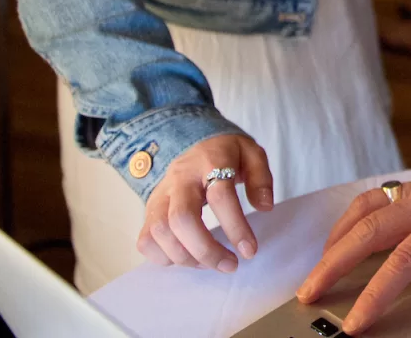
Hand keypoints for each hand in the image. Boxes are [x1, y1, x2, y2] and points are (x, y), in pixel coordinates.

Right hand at [137, 133, 273, 271]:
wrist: (195, 145)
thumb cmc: (226, 154)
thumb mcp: (252, 153)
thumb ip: (260, 178)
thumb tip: (264, 207)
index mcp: (209, 162)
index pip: (220, 196)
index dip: (235, 226)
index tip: (250, 250)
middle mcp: (179, 179)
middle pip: (181, 218)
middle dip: (206, 250)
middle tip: (230, 265)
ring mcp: (160, 195)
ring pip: (160, 232)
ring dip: (186, 257)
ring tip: (211, 263)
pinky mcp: (149, 210)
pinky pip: (145, 240)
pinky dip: (163, 258)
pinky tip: (187, 258)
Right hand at [298, 79, 410, 332]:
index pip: (404, 260)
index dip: (376, 293)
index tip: (355, 319)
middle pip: (368, 232)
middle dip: (334, 264)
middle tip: (309, 292)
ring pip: (365, 210)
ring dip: (336, 238)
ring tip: (317, 268)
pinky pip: (375, 199)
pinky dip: (351, 218)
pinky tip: (343, 235)